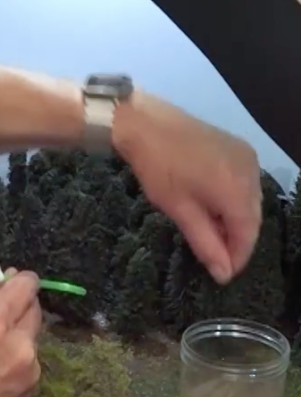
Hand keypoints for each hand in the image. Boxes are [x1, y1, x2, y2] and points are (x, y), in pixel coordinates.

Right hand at [0, 270, 42, 396]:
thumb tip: (3, 283)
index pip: (25, 286)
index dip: (20, 279)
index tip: (12, 281)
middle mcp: (19, 343)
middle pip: (34, 308)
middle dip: (20, 305)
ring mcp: (31, 366)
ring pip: (32, 333)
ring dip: (19, 332)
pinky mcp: (34, 384)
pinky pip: (31, 356)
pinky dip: (19, 354)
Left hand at [114, 92, 261, 284]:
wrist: (144, 120)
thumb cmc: (157, 167)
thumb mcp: (178, 209)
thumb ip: (205, 242)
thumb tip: (224, 273)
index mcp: (238, 189)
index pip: (248, 233)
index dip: (237, 257)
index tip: (221, 275)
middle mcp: (251, 172)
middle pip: (251, 217)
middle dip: (235, 239)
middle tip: (214, 257)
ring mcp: (247, 156)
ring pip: (248, 200)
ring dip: (233, 220)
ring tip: (210, 234)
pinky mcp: (237, 147)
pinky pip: (243, 182)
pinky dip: (231, 199)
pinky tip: (212, 207)